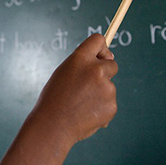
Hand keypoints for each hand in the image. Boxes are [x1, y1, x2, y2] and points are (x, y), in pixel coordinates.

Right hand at [1, 34, 117, 163]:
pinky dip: (101, 107)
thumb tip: (108, 60)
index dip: (101, 48)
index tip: (99, 56)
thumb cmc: (54, 98)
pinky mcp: (112, 105)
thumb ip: (82, 64)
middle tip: (88, 85)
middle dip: (105, 72)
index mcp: (80, 59)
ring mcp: (106, 88)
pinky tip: (86, 113)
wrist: (53, 125)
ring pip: (110, 86)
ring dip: (100, 93)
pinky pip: (110, 102)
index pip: (98, 40)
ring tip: (81, 104)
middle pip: (112, 64)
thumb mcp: (64, 72)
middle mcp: (95, 70)